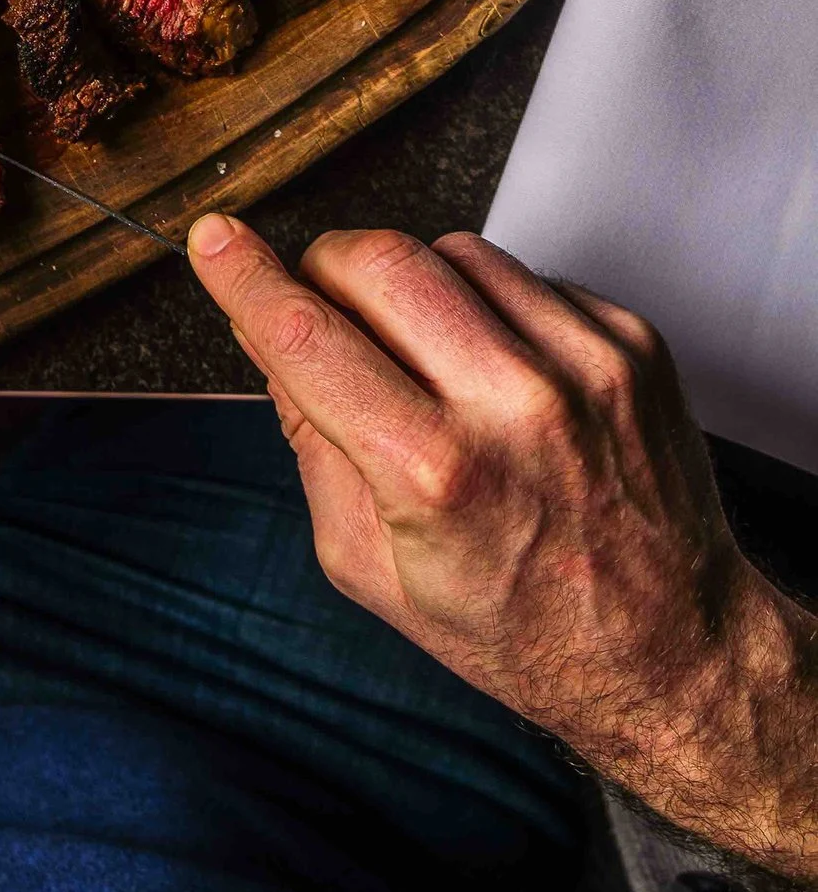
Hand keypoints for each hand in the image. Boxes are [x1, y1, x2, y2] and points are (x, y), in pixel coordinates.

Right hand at [190, 212, 817, 872]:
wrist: (676, 652)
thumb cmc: (518, 627)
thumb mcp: (370, 567)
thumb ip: (309, 444)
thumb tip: (267, 335)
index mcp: (434, 474)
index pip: (306, 335)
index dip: (244, 277)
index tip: (214, 238)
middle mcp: (515, 405)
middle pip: (375, 258)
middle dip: (326, 269)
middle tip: (324, 308)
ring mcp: (585, 365)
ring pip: (450, 250)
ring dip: (412, 286)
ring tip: (429, 359)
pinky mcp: (632, 341)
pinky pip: (524, 276)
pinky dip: (489, 307)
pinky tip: (501, 374)